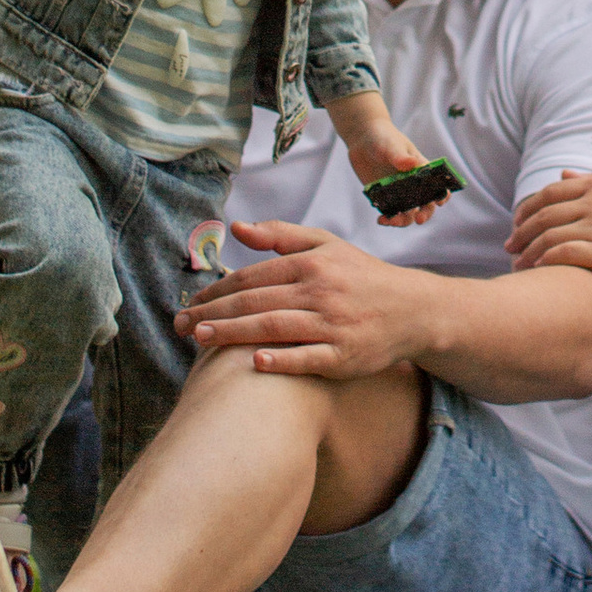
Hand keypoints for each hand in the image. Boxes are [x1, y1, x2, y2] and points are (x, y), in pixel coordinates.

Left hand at [175, 214, 425, 379]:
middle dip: (213, 313)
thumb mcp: (325, 245)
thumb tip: (236, 228)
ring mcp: (332, 324)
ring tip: (200, 339)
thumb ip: (280, 235)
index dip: (217, 290)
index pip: (252, 277)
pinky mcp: (344, 355)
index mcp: (311, 263)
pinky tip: (254, 363)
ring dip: (233, 334)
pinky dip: (281, 360)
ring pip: (274, 327)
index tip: (190, 303)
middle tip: (179, 325)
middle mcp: (320, 291)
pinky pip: (308, 358)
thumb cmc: (361, 276)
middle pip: (256, 302)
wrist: (412, 310)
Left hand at [327, 95, 443, 224]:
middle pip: (425, 204)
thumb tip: (411, 164)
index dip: (442, 195)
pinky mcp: (384, 197)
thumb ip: (400, 156)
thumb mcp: (392, 144)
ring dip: (403, 220)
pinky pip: (389, 212)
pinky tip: (381, 219)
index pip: (438, 185)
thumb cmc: (384, 137)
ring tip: (392, 221)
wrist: (362, 139)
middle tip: (418, 219)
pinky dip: (387, 219)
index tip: (438, 202)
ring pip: (407, 213)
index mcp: (422, 170)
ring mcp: (399, 192)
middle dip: (425, 214)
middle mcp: (413, 184)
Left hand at [506, 171, 591, 297]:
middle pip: (544, 214)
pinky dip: (545, 261)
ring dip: (528, 251)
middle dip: (520, 231)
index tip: (516, 222)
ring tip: (517, 263)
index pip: (550, 192)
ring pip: (549, 235)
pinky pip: (563, 254)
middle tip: (508, 246)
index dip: (527, 207)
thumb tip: (562, 175)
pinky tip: (536, 271)